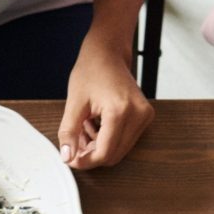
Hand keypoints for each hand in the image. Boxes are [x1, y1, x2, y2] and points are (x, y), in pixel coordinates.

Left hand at [58, 37, 152, 169]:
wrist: (108, 53)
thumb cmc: (92, 71)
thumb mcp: (74, 102)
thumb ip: (69, 132)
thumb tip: (67, 157)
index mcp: (121, 110)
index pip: (105, 152)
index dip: (86, 161)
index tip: (71, 159)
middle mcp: (138, 114)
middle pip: (114, 155)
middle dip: (92, 154)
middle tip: (75, 143)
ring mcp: (145, 116)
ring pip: (119, 150)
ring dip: (99, 147)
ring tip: (85, 128)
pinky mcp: (145, 117)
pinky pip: (125, 141)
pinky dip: (107, 139)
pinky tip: (96, 125)